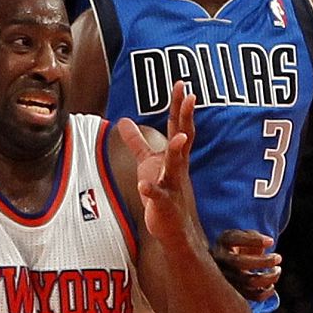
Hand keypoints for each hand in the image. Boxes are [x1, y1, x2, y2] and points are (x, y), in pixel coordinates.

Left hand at [116, 82, 196, 246]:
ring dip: (176, 151)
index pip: (178, 126)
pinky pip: (158, 196)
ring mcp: (173, 185)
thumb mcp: (148, 162)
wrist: (173, 228)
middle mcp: (177, 167)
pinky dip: (151, 190)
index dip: (179, 105)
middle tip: (189, 96)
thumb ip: (137, 142)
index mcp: (174, 156)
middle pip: (183, 138)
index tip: (180, 84)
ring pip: (176, 166)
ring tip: (176, 138)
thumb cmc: (163, 192)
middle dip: (185, 117)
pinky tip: (143, 185)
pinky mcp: (164, 204)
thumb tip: (123, 120)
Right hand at [213, 229, 280, 301]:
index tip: (271, 242)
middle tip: (278, 257)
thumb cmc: (238, 245)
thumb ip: (254, 236)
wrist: (226, 262)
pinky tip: (271, 285)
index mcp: (224, 243)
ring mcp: (227, 279)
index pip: (236, 239)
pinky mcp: (236, 293)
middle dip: (264, 261)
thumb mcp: (243, 235)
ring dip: (269, 277)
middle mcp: (221, 261)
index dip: (254, 240)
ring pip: (249, 281)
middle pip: (241, 263)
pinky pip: (253, 296)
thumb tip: (269, 243)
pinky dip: (267, 292)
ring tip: (277, 270)